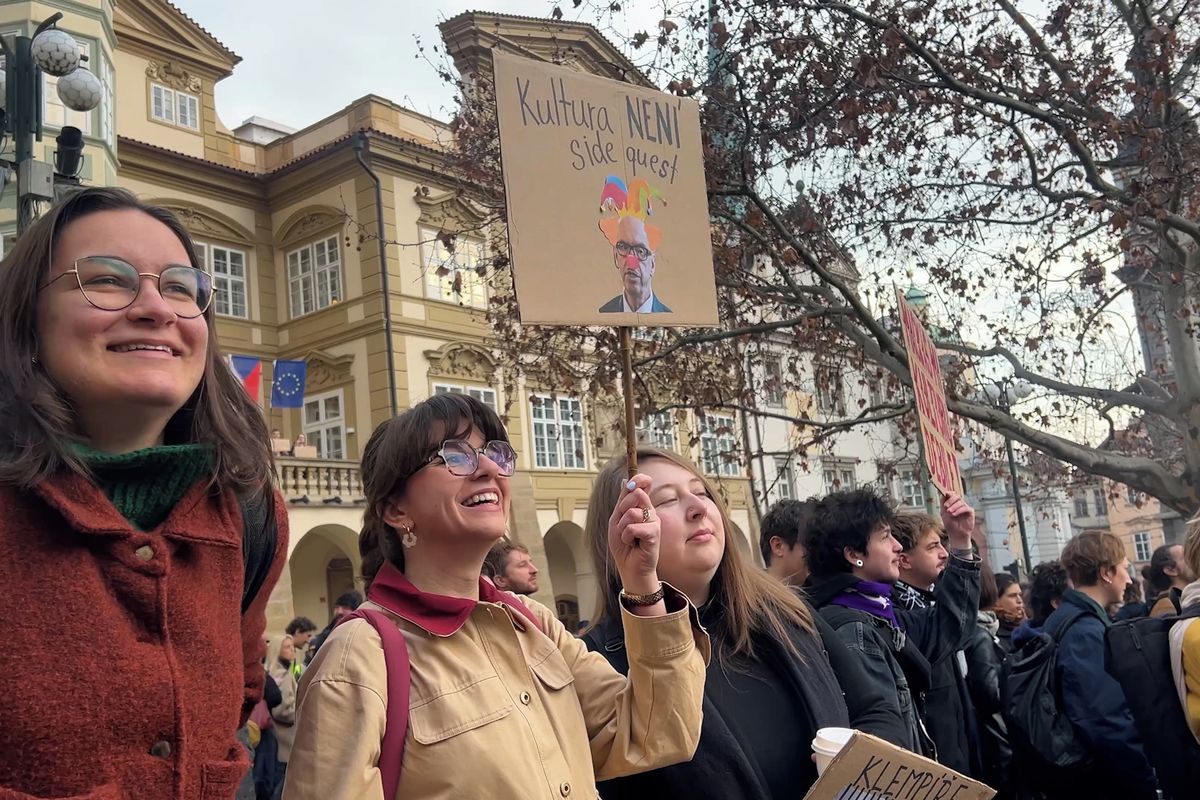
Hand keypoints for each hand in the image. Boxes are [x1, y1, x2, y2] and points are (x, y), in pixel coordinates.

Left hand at [607, 473, 659, 594]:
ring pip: (632, 513)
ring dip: (622, 528)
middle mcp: (650, 511)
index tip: (632, 484)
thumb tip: (626, 481)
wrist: (629, 566)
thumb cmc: (624, 545)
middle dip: (622, 511)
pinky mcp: (655, 533)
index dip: (639, 478)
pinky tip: (632, 543)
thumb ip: (623, 501)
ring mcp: (654, 521)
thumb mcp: (617, 520)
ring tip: (627, 537)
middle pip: (635, 495)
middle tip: (623, 526)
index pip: (644, 484)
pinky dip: (626, 537)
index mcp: (642, 506)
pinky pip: (634, 527)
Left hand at [941, 492, 975, 551]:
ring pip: (960, 502)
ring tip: (949, 513)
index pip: (952, 494)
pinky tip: (954, 514)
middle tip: (946, 506)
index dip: (949, 493)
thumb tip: (943, 493)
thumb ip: (943, 503)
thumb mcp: (943, 512)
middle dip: (950, 500)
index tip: (946, 494)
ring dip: (954, 507)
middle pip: (957, 496)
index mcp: (953, 503)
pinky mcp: (970, 512)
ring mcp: (965, 507)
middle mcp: (960, 504)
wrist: (956, 534)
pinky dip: (959, 510)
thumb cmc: (950, 524)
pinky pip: (965, 508)